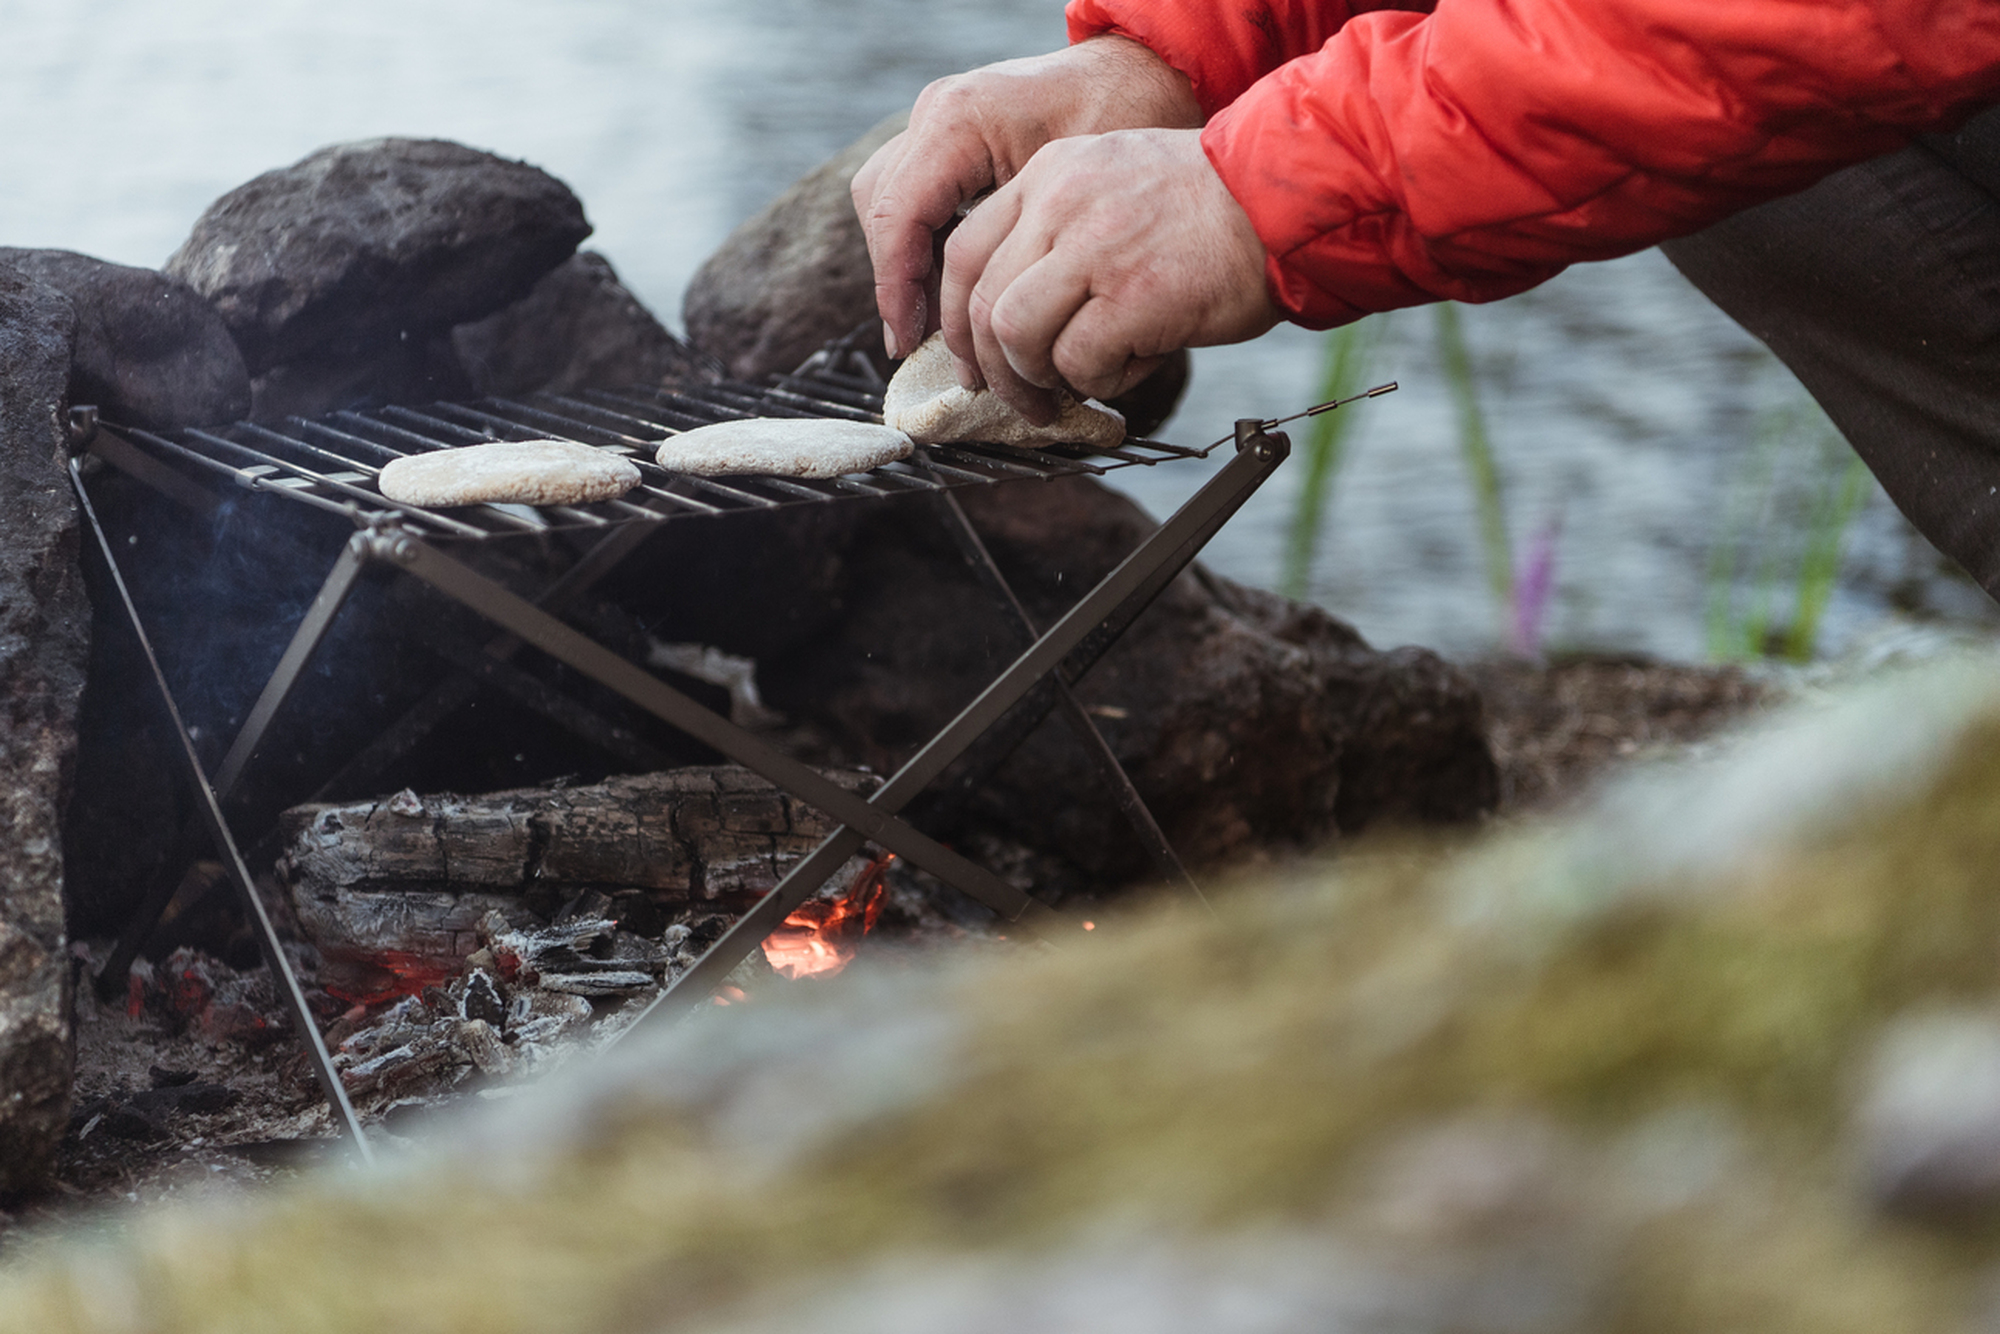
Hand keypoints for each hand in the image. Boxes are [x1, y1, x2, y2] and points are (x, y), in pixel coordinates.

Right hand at [852, 36, 1202, 361]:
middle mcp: (937, 112)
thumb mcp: (1076, 190)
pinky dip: (925, 246)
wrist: (1142, 73)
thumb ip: (1020, 246)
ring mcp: (939, 122)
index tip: (907, 343)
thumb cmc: (1124, 120)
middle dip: (896, 282)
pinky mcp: (950, 139)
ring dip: (906, 267)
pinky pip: (916, 196)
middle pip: (882, 210)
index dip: (896, 289)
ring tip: (936, 329)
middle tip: (921, 344)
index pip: (898, 216)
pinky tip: (954, 292)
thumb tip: (986, 327)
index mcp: (959, 119)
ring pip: (889, 204)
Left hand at [939, 127, 1282, 420]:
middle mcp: (1062, 202)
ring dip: (1035, 380)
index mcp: (1049, 174)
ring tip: (1070, 391)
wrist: (1288, 201)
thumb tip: (1015, 324)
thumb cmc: (1209, 209)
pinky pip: (1078, 362)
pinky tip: (1128, 368)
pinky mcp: (1135, 296)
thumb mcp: (1114, 186)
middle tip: (1021, 399)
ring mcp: (1097, 247)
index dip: (956, 320)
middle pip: (981, 301)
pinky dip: (1096, 382)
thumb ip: (1058, 237)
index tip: (973, 359)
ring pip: (1015, 334)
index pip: (963, 252)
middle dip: (992, 368)